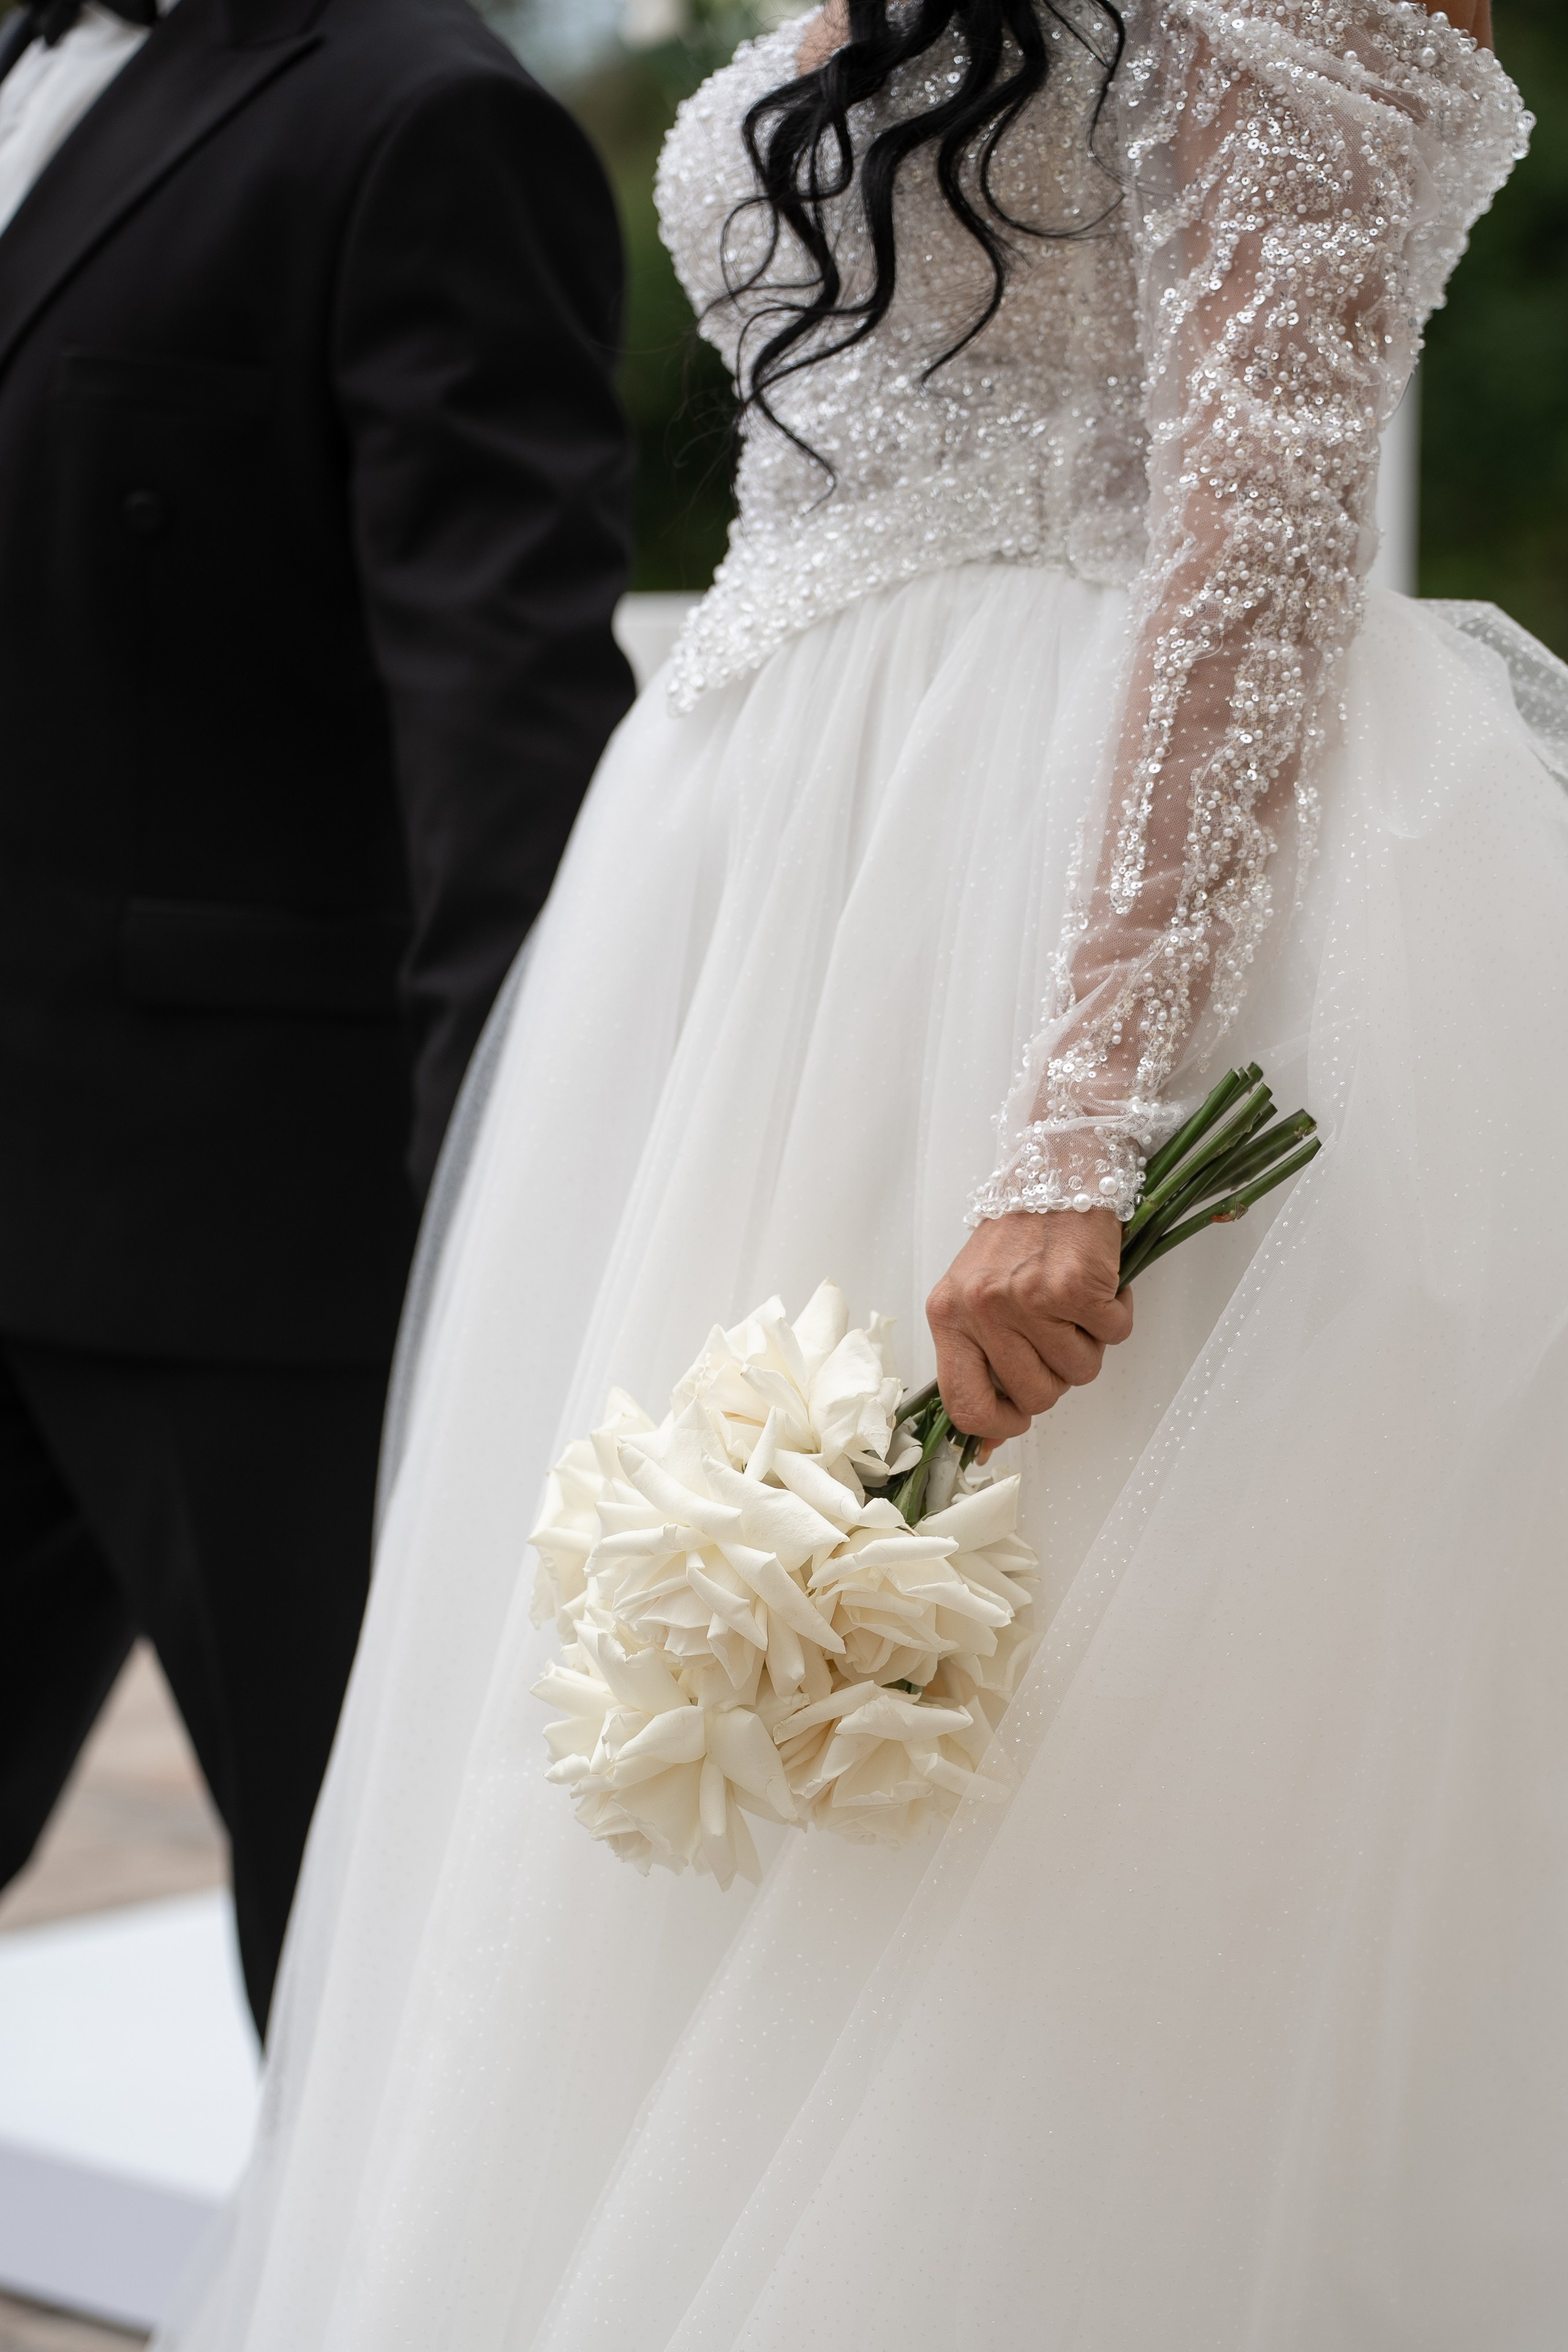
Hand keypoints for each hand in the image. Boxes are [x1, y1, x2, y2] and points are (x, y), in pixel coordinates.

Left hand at [926, 1209, 1132, 1445]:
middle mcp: (981, 1309)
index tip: (1018, 1418)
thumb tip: (988, 1440)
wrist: (1057, 1167)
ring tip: (1075, 1302)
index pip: (964, 1405)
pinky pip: (1113, 1335)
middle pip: (1037, 1396)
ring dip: (1089, 1343)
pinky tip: (1099, 1283)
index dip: (999, 1425)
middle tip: (1058, 1331)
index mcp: (948, 1316)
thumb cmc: (1018, 1236)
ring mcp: (1026, 1299)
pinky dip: (1116, 1314)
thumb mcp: (976, 1296)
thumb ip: (980, 1359)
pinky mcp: (1073, 1286)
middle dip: (1058, 1374)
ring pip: (1080, 1372)